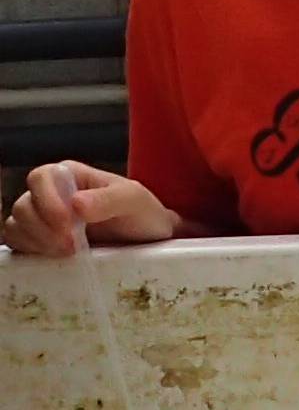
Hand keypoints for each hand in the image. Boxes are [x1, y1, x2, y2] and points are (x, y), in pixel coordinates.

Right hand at [2, 160, 175, 255]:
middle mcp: (51, 193)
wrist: (147, 240)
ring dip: (36, 242)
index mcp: (71, 175)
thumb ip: (108, 199)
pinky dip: (30, 253)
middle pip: (23, 205)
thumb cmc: (141, 213)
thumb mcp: (134, 200)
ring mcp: (43, 219)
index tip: (68, 224)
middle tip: (71, 247)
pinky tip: (54, 259)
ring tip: (66, 254)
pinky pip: (18, 246)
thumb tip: (76, 203)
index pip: (41, 177)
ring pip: (16, 226)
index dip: (48, 201)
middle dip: (43, 228)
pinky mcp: (41, 243)